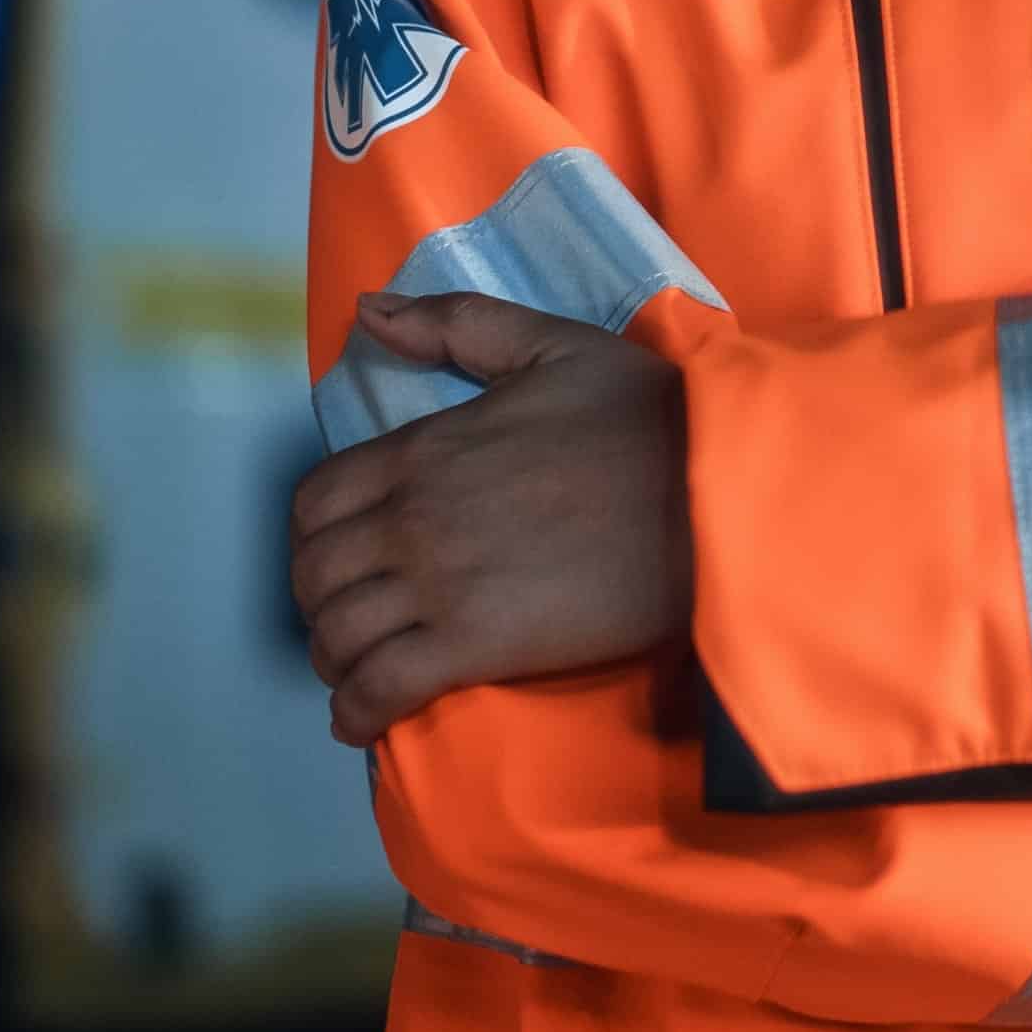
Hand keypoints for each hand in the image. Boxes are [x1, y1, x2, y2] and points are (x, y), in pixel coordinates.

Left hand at [287, 292, 690, 746]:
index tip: (344, 556)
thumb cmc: (648, 418)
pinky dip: (356, 711)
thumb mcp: (555, 345)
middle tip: (353, 619)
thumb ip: (457, 324)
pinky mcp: (476, 645)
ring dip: (334, 659)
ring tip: (358, 671)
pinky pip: (381, 687)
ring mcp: (439, 585)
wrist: (715, 494)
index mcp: (426, 448)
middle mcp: (414, 517)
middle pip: (315, 574)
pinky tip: (362, 721)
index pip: (318, 501)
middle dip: (319, 602)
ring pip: (338, 634)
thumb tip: (368, 310)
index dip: (315, 536)